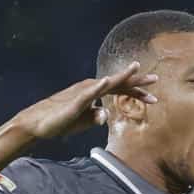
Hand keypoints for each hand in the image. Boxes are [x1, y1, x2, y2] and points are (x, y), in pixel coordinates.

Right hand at [10, 64, 158, 140]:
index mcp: (93, 93)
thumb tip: (105, 115)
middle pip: (117, 83)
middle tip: (156, 79)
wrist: (37, 124)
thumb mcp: (82, 122)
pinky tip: (107, 82)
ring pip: (105, 83)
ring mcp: (81, 93)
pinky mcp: (73, 101)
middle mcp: (89, 88)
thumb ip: (94, 117)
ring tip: (135, 68)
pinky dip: (98, 87)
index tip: (153, 98)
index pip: (119, 90)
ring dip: (120, 76)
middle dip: (137, 81)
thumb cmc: (59, 122)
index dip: (136, 92)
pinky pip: (88, 93)